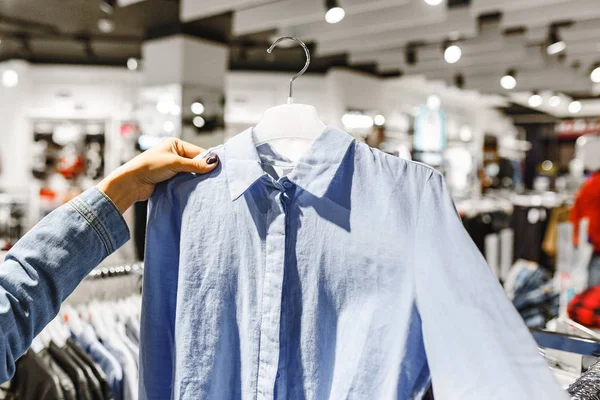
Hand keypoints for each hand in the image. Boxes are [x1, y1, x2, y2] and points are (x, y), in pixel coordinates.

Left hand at [96, 138, 217, 212]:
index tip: (219, 168)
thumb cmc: (150, 167)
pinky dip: (190, 184)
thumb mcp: (175, 163)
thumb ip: (195, 164)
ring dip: (197, 178)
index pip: (197, 151)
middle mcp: (174, 154)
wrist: (132, 183)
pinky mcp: (170, 178)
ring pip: (191, 172)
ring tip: (208, 184)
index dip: (207, 160)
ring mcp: (172, 167)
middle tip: (215, 178)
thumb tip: (214, 162)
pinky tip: (198, 188)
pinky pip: (185, 180)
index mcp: (175, 144)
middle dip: (203, 169)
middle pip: (195, 162)